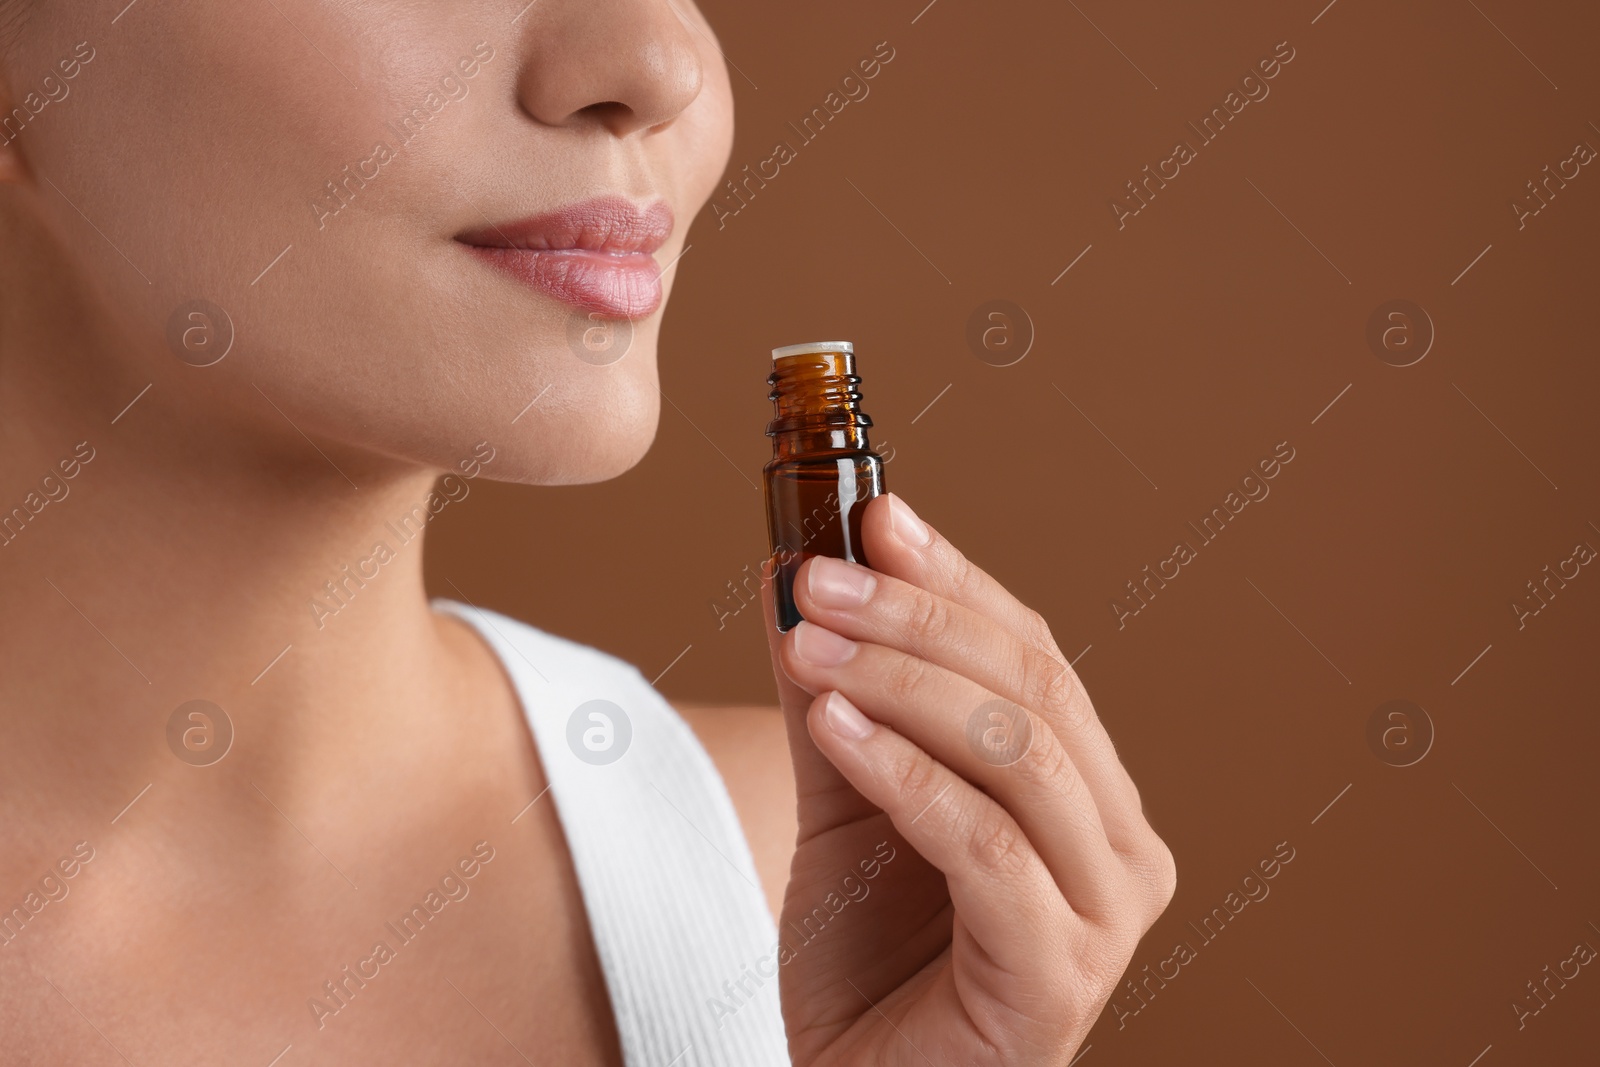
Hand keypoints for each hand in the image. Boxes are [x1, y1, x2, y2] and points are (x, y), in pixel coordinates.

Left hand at [761, 492, 1175, 1065]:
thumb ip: (833, 698)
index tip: (874, 516)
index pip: (1034, 653)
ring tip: (807, 644)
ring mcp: (1104, 909)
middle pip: (1031, 688)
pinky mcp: (1059, 972)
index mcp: (1087, 791)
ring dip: (901, 680)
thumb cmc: (869, 959)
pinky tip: (834, 723)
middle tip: (817, 578)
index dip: (955, 577)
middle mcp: (1120, 841)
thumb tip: (792, 577)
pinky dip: (903, 770)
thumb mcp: (842, 803)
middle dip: (916, 618)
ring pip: (1015, 750)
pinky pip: (984, 842)